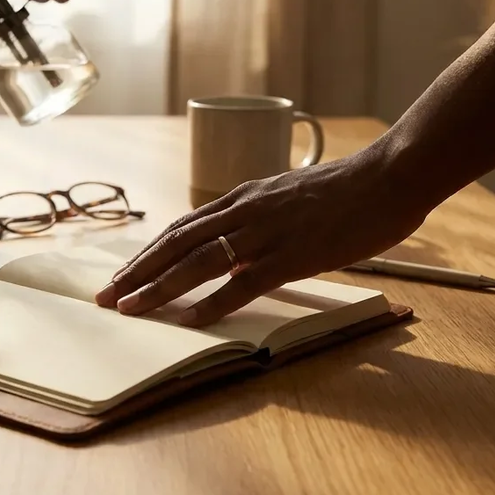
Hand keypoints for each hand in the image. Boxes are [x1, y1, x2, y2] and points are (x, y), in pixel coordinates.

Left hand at [94, 146, 435, 326]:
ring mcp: (267, 232)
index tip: (122, 275)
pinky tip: (190, 320)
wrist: (389, 174)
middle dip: (137, 272)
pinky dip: (213, 302)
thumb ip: (261, 218)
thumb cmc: (347, 189)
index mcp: (243, 198)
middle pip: (175, 243)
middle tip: (106, 298)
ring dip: (159, 287)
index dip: (147, 253)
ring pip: (198, 261)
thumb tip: (240, 247)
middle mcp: (244, 211)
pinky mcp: (293, 254)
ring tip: (130, 309)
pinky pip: (243, 282)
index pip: (181, 227)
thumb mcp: (289, 196)